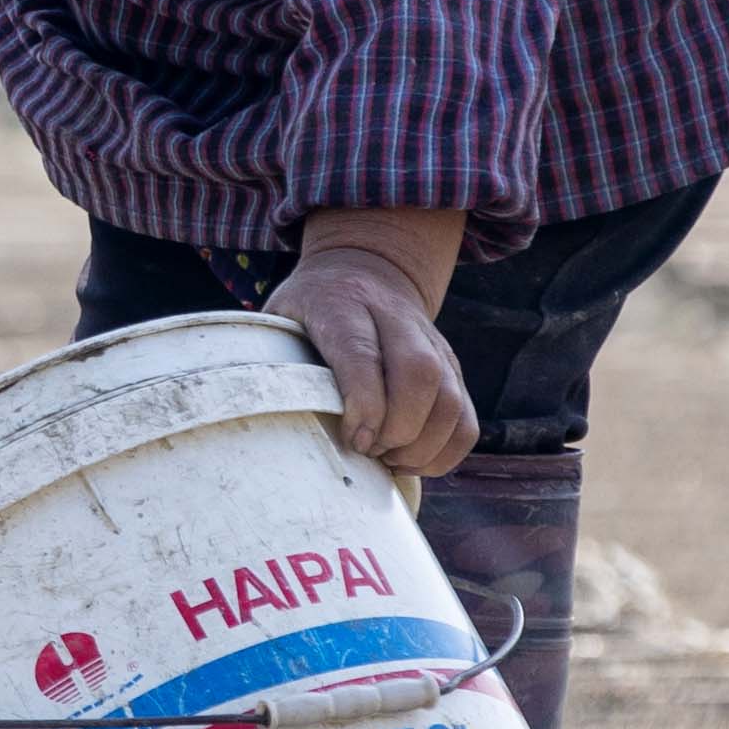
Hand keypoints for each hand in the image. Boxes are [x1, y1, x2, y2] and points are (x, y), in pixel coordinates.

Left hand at [274, 207, 474, 476]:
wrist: (365, 268)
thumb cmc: (309, 309)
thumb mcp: (278, 317)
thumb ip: (272, 357)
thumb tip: (263, 419)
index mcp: (343, 304)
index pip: (362, 352)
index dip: (363, 401)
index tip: (354, 439)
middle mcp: (396, 320)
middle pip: (420, 373)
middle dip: (398, 428)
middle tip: (369, 451)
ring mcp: (432, 344)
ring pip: (450, 399)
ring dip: (421, 446)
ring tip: (387, 459)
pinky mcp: (452, 369)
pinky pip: (465, 420)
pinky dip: (445, 453)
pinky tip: (411, 460)